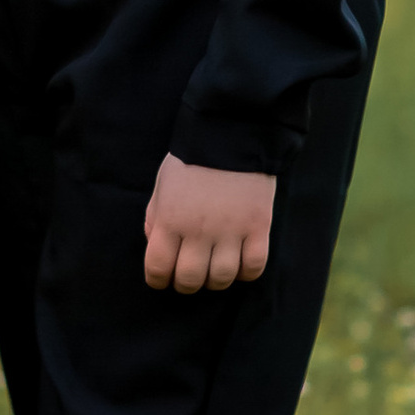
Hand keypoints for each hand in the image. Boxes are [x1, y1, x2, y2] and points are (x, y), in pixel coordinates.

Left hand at [142, 154, 274, 293]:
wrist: (231, 130)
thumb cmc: (192, 158)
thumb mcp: (163, 184)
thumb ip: (155, 217)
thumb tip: (156, 246)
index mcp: (170, 219)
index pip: (158, 268)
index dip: (157, 280)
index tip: (162, 278)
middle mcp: (198, 230)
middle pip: (190, 280)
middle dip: (186, 284)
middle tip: (189, 275)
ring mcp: (230, 230)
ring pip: (222, 278)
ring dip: (216, 280)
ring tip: (215, 268)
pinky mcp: (258, 227)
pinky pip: (253, 267)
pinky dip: (246, 272)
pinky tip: (240, 261)